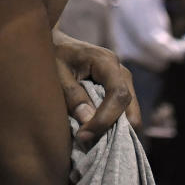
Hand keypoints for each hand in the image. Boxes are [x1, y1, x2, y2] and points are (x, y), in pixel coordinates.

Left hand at [52, 29, 139, 148]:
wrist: (57, 44)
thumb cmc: (54, 54)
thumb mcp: (57, 72)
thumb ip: (72, 95)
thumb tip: (87, 121)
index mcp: (106, 61)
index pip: (118, 95)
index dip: (105, 119)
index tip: (85, 134)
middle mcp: (120, 71)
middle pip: (130, 107)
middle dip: (114, 129)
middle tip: (88, 140)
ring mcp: (123, 81)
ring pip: (130, 113)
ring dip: (113, 128)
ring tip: (89, 136)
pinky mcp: (119, 90)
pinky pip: (123, 113)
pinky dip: (111, 125)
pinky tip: (93, 130)